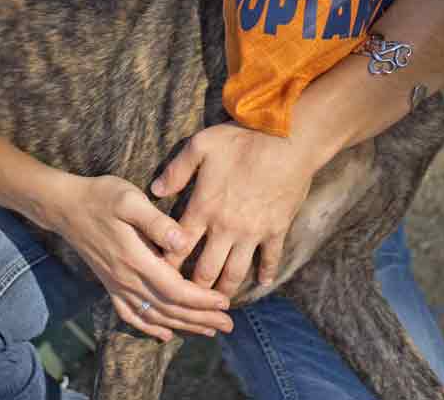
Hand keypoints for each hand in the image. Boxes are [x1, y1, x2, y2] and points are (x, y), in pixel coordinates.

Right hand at [48, 173, 233, 340]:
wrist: (65, 207)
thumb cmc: (101, 197)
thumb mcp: (129, 199)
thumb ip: (156, 222)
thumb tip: (183, 242)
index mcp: (135, 259)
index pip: (175, 290)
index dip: (201, 300)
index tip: (225, 302)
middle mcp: (126, 279)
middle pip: (169, 308)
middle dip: (201, 319)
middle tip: (228, 324)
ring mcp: (116, 285)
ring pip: (154, 316)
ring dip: (183, 326)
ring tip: (208, 331)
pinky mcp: (110, 285)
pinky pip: (131, 315)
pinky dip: (150, 328)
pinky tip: (164, 334)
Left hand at [151, 123, 317, 296]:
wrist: (288, 141)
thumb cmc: (242, 139)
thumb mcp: (201, 145)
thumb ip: (177, 169)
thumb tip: (155, 190)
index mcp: (204, 207)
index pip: (179, 245)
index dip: (167, 264)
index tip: (160, 276)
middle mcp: (225, 227)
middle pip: (205, 269)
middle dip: (193, 289)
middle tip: (186, 300)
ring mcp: (252, 232)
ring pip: (235, 272)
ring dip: (224, 291)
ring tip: (217, 303)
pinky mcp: (276, 230)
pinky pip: (270, 259)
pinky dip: (265, 274)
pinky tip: (261, 283)